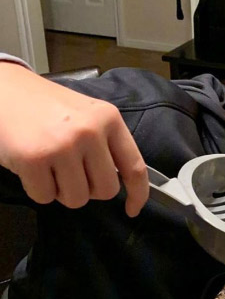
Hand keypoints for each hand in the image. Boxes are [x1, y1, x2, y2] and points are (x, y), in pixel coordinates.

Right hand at [0, 62, 148, 215]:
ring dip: (62, 191)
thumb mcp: (87, 115)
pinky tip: (32, 167)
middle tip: (72, 173)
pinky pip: (45, 197)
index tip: (133, 209)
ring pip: (77, 199)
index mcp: (109, 119)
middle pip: (106, 191)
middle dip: (89, 190)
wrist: (2, 89)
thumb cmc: (45, 107)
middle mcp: (90, 131)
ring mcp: (62, 146)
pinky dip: (38, 189)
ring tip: (51, 167)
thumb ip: (107, 144)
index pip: (135, 167)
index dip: (138, 194)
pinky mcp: (33, 159)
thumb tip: (122, 181)